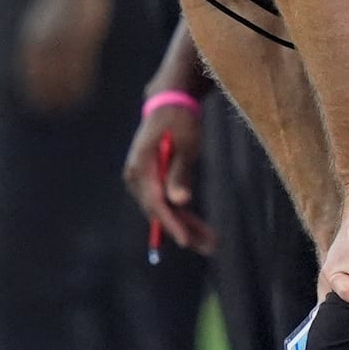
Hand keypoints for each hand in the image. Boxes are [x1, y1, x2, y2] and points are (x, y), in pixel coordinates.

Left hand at [17, 0, 109, 111]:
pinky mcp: (82, 37)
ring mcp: (64, 39)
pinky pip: (81, 66)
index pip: (30, 73)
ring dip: (66, 92)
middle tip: (55, 109)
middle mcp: (45, 41)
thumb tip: (40, 66)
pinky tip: (82, 91)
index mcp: (32, 38)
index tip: (40, 103)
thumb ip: (41, 44)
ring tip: (69, 105)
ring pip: (64, 74)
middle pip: (46, 77)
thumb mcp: (45, 24)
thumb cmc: (62, 4)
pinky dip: (80, 82)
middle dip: (50, 95)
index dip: (34, 90)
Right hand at [122, 103, 215, 254]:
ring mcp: (143, 180)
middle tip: (211, 246)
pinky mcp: (153, 181)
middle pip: (160, 211)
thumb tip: (179, 202)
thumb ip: (180, 172)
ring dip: (186, 227)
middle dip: (185, 231)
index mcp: (141, 166)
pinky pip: (166, 202)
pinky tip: (200, 230)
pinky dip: (182, 215)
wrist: (169, 103)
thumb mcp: (185, 143)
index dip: (171, 224)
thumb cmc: (179, 120)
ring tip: (211, 243)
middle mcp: (137, 177)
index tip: (186, 241)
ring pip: (164, 210)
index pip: (156, 202)